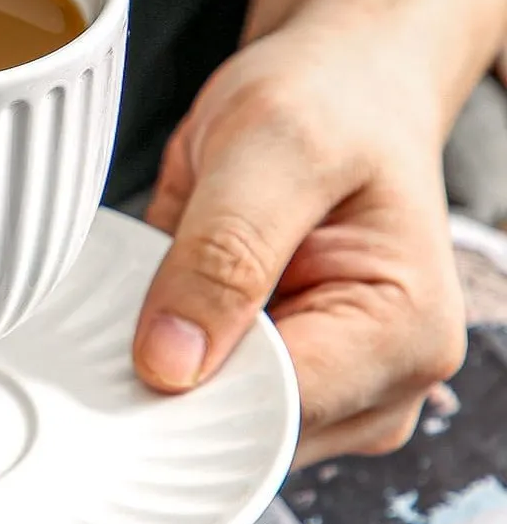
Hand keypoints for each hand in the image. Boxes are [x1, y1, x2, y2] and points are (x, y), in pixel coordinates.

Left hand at [132, 8, 466, 467]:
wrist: (341, 87)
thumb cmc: (329, 101)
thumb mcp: (272, 146)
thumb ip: (223, 252)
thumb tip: (170, 363)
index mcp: (401, 335)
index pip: (273, 418)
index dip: (187, 398)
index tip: (123, 358)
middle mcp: (376, 382)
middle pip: (242, 436)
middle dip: (171, 386)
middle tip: (135, 301)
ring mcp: (328, 388)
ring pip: (214, 427)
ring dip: (163, 370)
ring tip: (164, 285)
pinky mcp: (281, 375)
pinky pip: (203, 396)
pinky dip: (165, 356)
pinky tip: (167, 304)